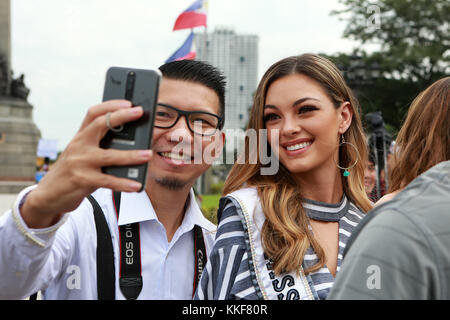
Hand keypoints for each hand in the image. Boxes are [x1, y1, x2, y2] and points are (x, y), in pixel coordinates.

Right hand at [21, 100, 152, 227]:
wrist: (49, 194)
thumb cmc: (73, 172)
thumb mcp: (83, 154)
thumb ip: (100, 146)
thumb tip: (132, 141)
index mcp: (81, 137)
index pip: (93, 113)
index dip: (110, 105)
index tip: (128, 102)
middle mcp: (79, 145)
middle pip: (100, 125)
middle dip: (121, 116)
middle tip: (139, 112)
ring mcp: (79, 162)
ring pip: (109, 156)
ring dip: (131, 155)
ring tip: (148, 154)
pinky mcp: (81, 180)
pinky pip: (108, 181)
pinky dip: (124, 184)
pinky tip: (137, 185)